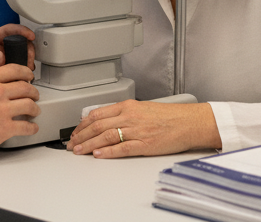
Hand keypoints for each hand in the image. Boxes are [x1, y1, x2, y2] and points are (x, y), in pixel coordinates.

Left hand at [0, 24, 35, 116]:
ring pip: (20, 53)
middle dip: (27, 48)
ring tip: (27, 71)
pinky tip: (24, 77)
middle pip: (18, 41)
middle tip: (30, 60)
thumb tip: (0, 56)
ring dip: (27, 60)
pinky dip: (23, 70)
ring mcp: (1, 59)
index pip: (7, 30)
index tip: (30, 35)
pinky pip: (17, 66)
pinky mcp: (4, 69)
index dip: (20, 30)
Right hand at [0, 64, 39, 161]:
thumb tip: (0, 86)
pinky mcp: (5, 128)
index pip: (14, 69)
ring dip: (35, 109)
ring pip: (30, 105)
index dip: (26, 73)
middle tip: (34, 95)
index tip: (29, 76)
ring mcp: (2, 110)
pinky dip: (32, 127)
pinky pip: (27, 126)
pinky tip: (31, 127)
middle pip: (26, 87)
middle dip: (33, 92)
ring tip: (34, 111)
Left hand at [67, 100, 219, 157]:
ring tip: (79, 151)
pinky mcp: (145, 144)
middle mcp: (129, 116)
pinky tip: (98, 155)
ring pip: (106, 136)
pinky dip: (108, 152)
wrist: (189, 122)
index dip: (83, 124)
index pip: (98, 114)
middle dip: (81, 136)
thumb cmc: (170, 117)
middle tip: (71, 144)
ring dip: (89, 145)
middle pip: (98, 125)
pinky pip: (122, 148)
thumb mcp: (143, 108)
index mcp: (128, 106)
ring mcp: (136, 130)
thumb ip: (124, 114)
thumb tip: (106, 122)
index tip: (76, 131)